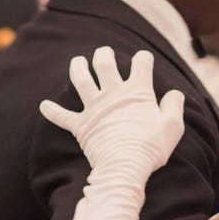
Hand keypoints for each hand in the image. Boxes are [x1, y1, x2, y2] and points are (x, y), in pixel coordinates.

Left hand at [41, 47, 184, 177]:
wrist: (124, 167)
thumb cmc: (151, 147)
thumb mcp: (173, 126)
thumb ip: (174, 106)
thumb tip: (174, 94)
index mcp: (137, 91)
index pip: (141, 64)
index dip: (144, 58)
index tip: (144, 60)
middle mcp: (113, 94)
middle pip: (105, 64)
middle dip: (104, 54)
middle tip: (104, 52)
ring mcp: (94, 108)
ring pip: (81, 80)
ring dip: (77, 68)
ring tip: (77, 61)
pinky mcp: (81, 125)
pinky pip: (62, 117)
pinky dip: (52, 111)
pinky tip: (44, 105)